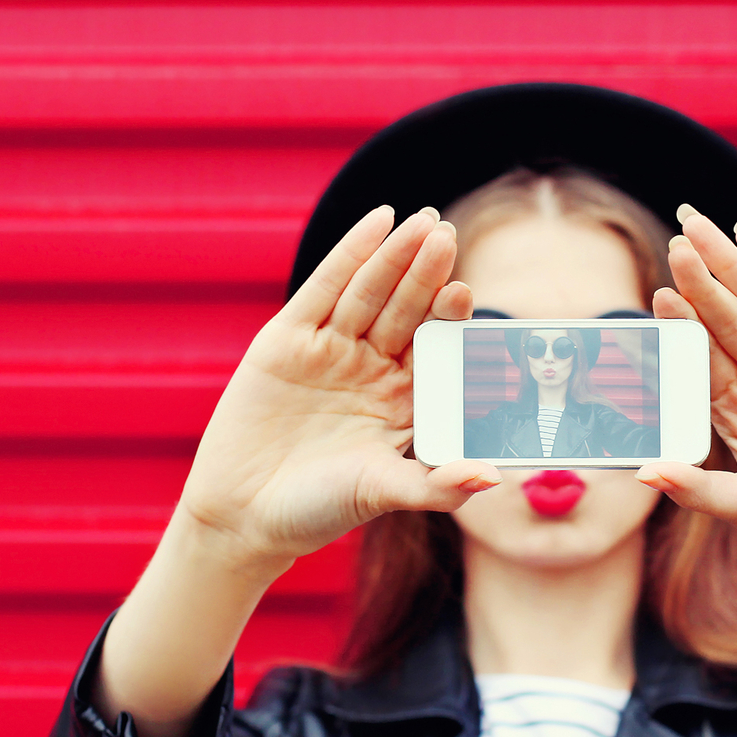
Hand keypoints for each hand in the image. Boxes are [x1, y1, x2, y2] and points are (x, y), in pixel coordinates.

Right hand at [179, 206, 500, 571]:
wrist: (244, 515)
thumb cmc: (318, 511)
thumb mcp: (381, 493)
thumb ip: (436, 485)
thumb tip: (492, 479)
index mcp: (406, 401)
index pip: (436, 348)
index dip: (449, 320)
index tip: (463, 295)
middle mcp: (374, 369)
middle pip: (407, 311)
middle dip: (427, 274)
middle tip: (448, 237)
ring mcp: (332, 350)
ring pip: (371, 292)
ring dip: (396, 256)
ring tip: (422, 222)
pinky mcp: (288, 339)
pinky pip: (324, 288)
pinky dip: (351, 253)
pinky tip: (379, 221)